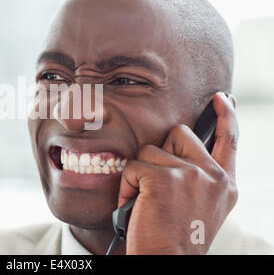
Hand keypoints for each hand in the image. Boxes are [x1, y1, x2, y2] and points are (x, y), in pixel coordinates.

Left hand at [118, 92, 238, 253]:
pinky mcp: (164, 178)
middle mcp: (213, 176)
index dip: (226, 116)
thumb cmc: (176, 236)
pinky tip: (136, 206)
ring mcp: (191, 175)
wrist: (167, 262)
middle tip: (159, 185)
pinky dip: (127, 186)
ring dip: (141, 174)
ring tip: (147, 202)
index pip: (229, 141)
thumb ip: (199, 176)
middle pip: (178, 134)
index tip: (221, 98)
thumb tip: (181, 146)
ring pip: (150, 151)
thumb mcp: (201, 205)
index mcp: (225, 184)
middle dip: (161, 152)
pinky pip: (133, 167)